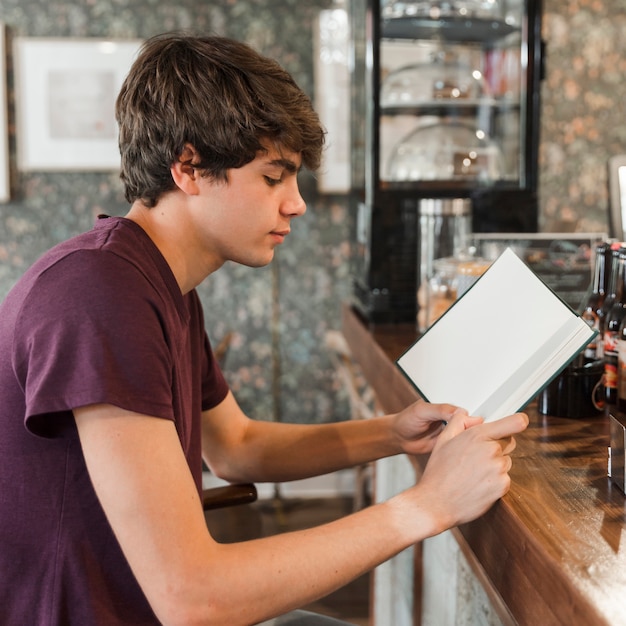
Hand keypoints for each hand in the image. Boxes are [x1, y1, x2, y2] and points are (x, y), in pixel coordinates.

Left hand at [391, 400, 471, 455]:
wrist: (397, 437)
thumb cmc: (406, 420)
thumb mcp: (423, 410)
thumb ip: (441, 410)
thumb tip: (461, 412)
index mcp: (447, 409)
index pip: (466, 413)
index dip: (473, 419)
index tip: (478, 425)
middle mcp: (450, 421)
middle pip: (469, 427)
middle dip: (472, 432)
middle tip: (469, 436)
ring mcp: (449, 434)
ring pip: (465, 438)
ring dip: (466, 442)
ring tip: (463, 444)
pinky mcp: (446, 446)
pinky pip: (457, 449)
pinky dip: (460, 450)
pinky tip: (460, 452)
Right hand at [411, 410, 528, 533]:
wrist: (437, 502)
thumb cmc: (438, 473)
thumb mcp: (443, 440)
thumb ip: (458, 422)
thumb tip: (466, 414)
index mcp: (477, 435)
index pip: (513, 423)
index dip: (519, 421)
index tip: (521, 421)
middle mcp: (491, 450)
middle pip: (508, 442)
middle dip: (496, 446)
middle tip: (476, 457)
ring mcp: (498, 469)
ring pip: (505, 461)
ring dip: (495, 465)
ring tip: (473, 473)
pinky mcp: (502, 486)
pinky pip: (505, 478)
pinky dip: (495, 481)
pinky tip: (478, 484)